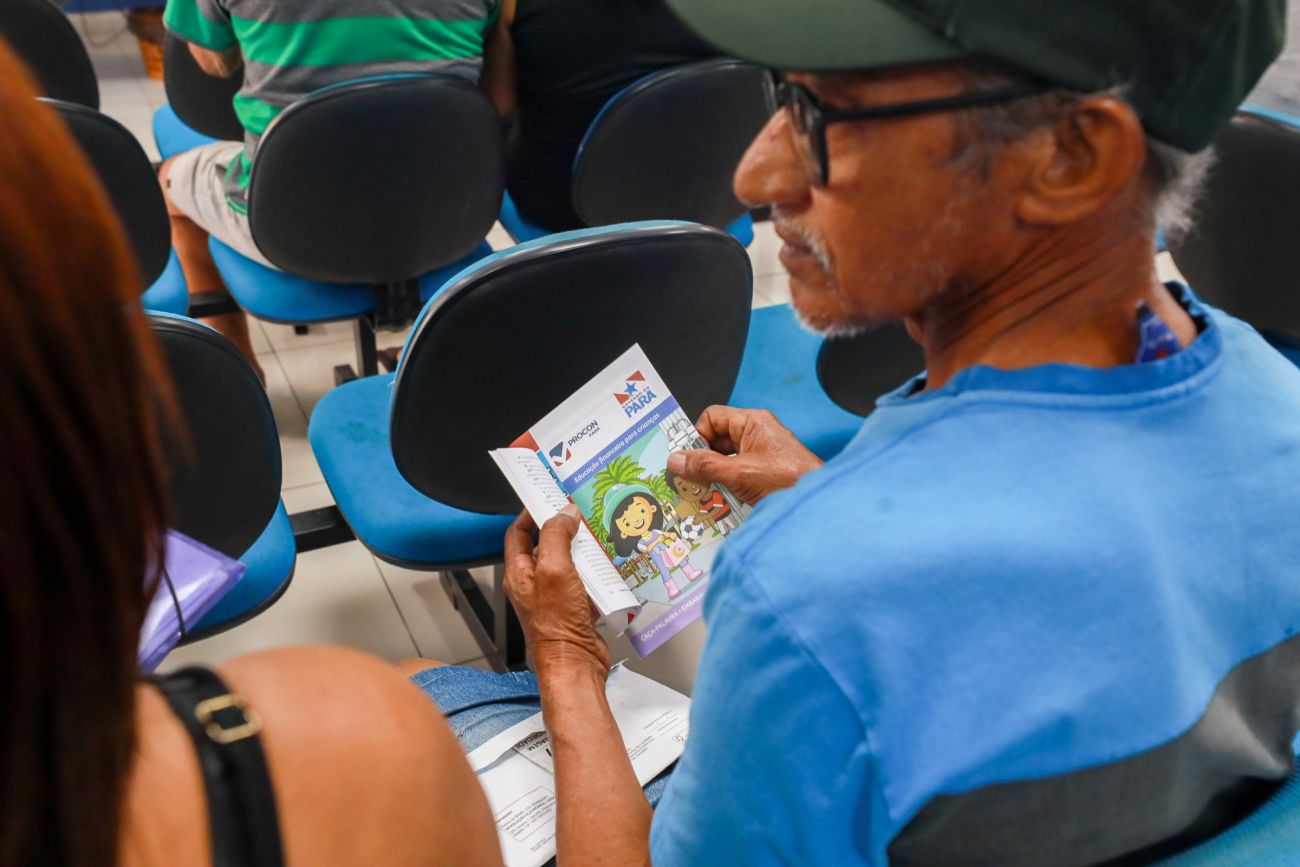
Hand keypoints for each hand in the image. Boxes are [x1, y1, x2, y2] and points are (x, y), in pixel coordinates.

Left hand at [504, 506, 610, 679]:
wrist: (576, 662)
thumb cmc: (556, 625)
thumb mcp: (554, 570)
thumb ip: (556, 537)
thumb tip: (564, 514)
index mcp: (520, 572)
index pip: (517, 533)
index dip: (530, 513)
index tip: (547, 498)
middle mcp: (534, 583)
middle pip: (545, 545)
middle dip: (563, 529)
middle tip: (580, 515)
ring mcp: (555, 596)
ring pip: (568, 562)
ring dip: (583, 550)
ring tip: (598, 537)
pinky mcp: (575, 606)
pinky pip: (585, 581)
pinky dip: (596, 572)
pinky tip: (608, 567)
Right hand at [667, 405, 821, 503]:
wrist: (819, 504)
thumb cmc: (791, 481)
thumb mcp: (740, 473)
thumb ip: (706, 467)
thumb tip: (677, 460)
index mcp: (752, 423)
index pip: (713, 418)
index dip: (697, 435)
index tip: (688, 457)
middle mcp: (757, 435)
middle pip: (717, 441)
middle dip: (703, 461)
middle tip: (689, 480)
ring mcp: (761, 455)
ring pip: (725, 461)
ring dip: (714, 477)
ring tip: (704, 495)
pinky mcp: (765, 474)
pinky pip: (736, 475)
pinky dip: (726, 487)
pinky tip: (721, 503)